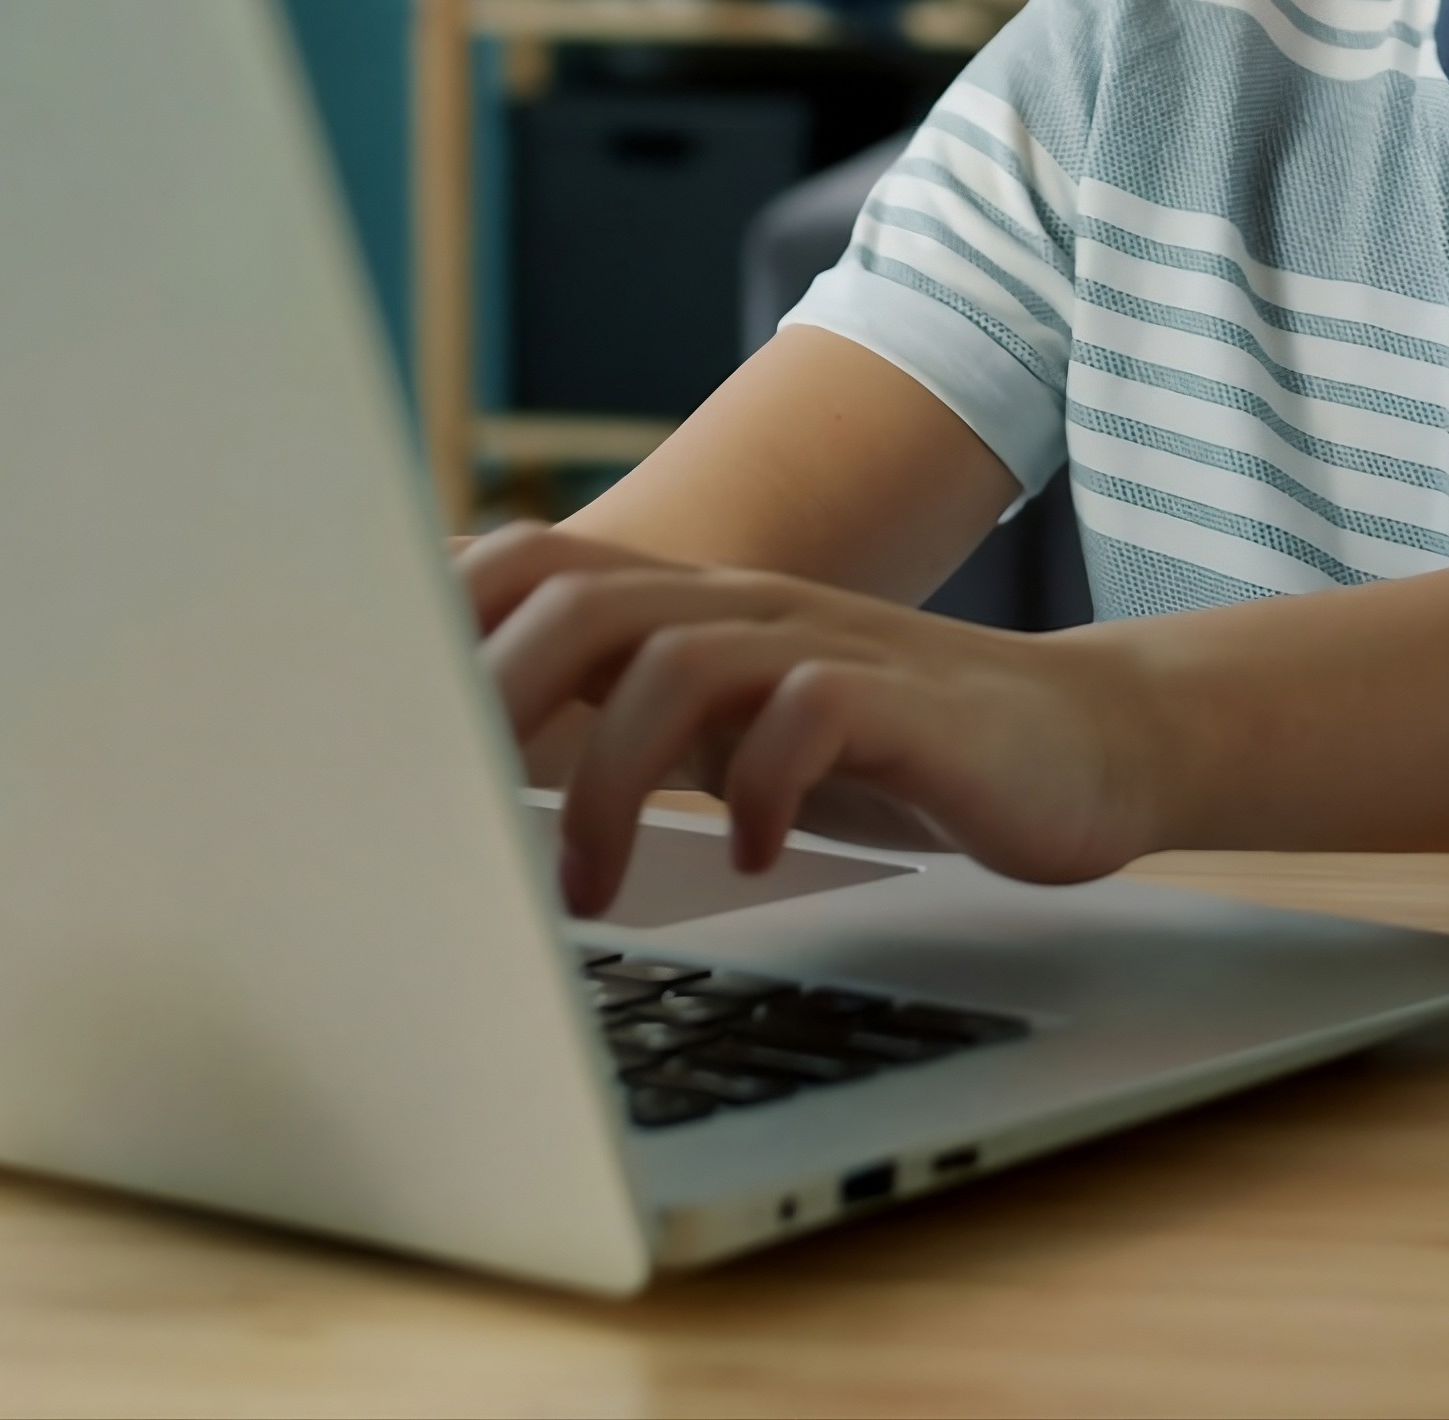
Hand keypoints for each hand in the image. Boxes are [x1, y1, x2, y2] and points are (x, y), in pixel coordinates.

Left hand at [457, 523, 1164, 918]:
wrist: (1083, 743)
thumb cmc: (892, 748)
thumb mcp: (738, 724)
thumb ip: (628, 714)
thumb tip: (467, 757)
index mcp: (693, 608)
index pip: (534, 560)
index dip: (437, 616)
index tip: (364, 712)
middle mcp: (748, 609)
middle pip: (579, 597)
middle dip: (490, 698)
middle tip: (448, 815)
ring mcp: (829, 646)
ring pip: (678, 656)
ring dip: (609, 778)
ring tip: (591, 887)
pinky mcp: (909, 705)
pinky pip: (813, 713)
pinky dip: (763, 786)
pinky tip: (758, 851)